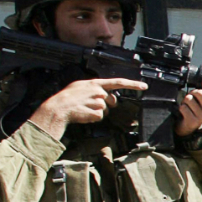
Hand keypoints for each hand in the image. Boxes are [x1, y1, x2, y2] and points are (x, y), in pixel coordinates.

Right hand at [31, 77, 146, 138]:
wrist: (58, 108)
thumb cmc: (67, 98)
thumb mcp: (81, 86)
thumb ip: (95, 87)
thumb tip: (106, 94)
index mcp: (95, 83)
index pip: (118, 82)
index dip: (133, 84)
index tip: (144, 86)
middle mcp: (99, 91)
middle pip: (112, 100)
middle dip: (106, 104)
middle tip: (90, 105)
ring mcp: (98, 102)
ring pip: (105, 110)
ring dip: (97, 112)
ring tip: (84, 109)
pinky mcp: (97, 113)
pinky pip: (100, 117)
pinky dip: (93, 118)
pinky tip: (84, 114)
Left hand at [175, 81, 201, 136]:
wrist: (188, 125)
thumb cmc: (196, 108)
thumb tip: (201, 84)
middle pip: (200, 93)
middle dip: (193, 92)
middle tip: (191, 96)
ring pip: (189, 99)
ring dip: (185, 100)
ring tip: (188, 104)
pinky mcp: (193, 121)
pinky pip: (183, 107)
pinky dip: (182, 107)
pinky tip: (185, 111)